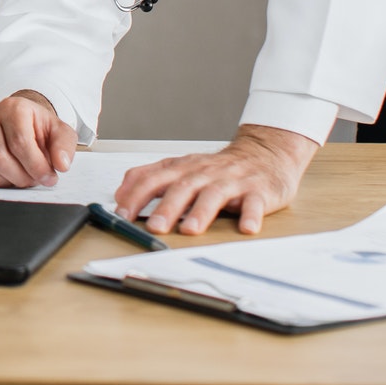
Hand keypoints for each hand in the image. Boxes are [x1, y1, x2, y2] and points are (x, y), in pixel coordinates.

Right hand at [0, 90, 77, 187]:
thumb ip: (64, 146)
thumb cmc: (37, 128)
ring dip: (1, 182)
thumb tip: (61, 164)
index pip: (19, 142)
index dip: (35, 166)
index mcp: (13, 108)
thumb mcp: (59, 132)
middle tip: (31, 180)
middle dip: (19, 177)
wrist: (18, 121)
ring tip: (16, 178)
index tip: (48, 178)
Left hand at [113, 124, 319, 235]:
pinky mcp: (258, 191)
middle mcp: (205, 172)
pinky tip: (246, 228)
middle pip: (182, 187)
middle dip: (167, 207)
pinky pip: (254, 203)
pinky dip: (250, 215)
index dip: (136, 195)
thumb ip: (151, 178)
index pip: (154, 178)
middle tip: (154, 227)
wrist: (264, 153)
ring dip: (201, 212)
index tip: (122, 213)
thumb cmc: (218, 168)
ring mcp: (232, 181)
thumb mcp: (182, 167)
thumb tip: (120, 195)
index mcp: (184, 168)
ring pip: (214, 195)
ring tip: (190, 230)